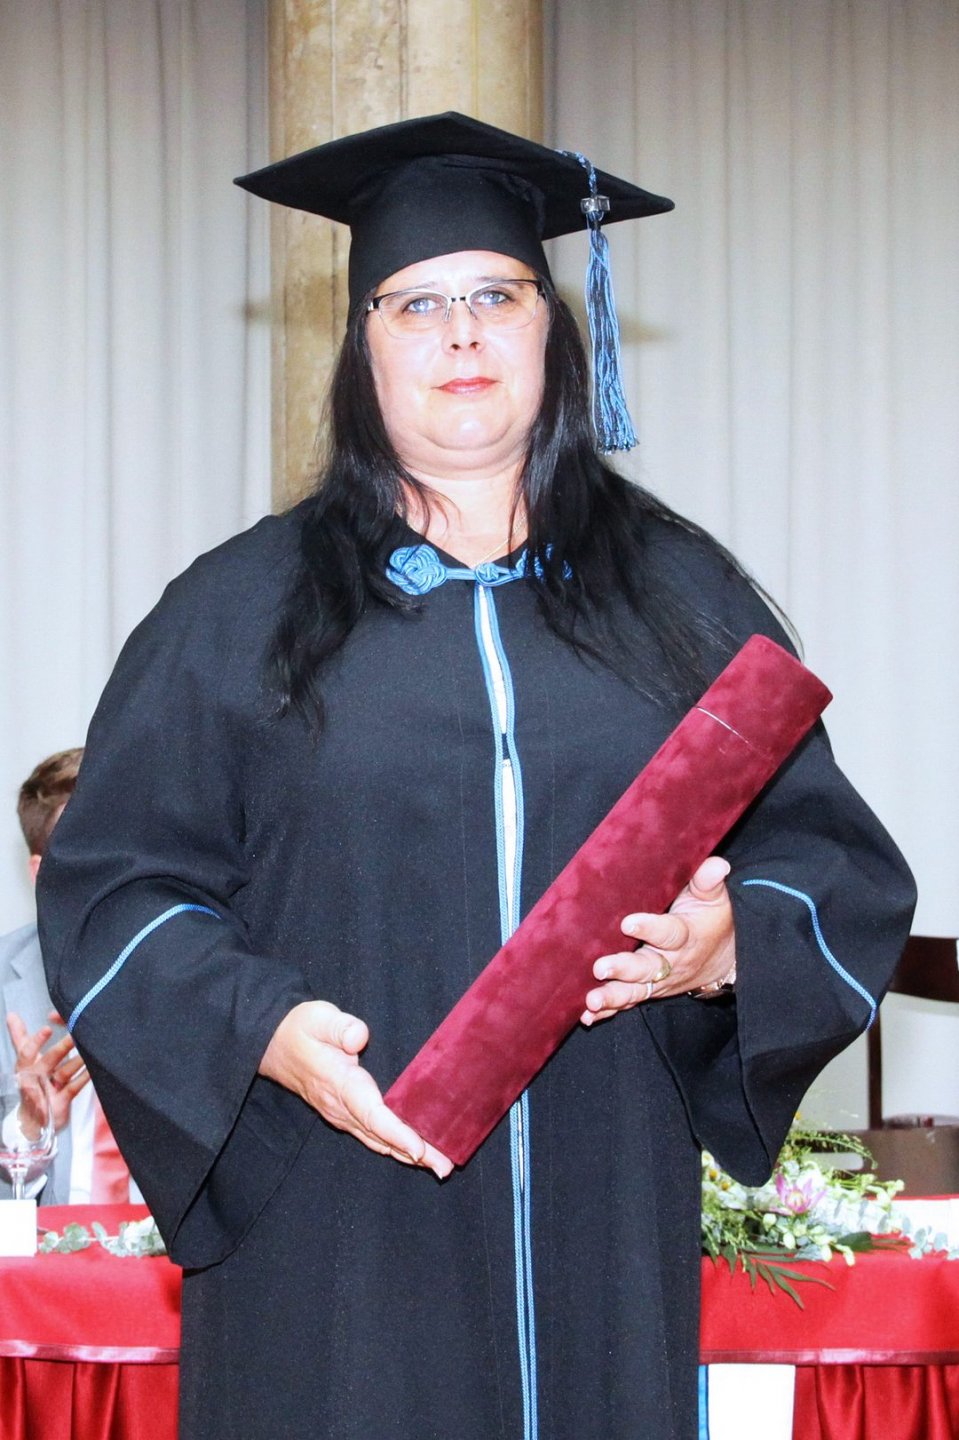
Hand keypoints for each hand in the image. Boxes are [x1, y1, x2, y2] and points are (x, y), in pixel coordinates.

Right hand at [5, 1011, 89, 1131]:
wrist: (32, 1121)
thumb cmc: (31, 1082)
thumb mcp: (25, 1060)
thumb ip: (20, 1037)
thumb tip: (11, 1015)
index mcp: (25, 1066)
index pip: (27, 1052)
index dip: (36, 1040)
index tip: (47, 1028)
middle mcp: (34, 1078)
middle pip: (49, 1060)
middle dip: (62, 1047)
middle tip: (75, 1035)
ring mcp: (47, 1091)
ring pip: (64, 1072)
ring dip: (77, 1061)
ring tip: (89, 1050)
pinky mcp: (60, 1103)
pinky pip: (73, 1088)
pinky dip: (84, 1078)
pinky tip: (93, 1069)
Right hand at [259, 1000, 452, 1178]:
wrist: (273, 1044)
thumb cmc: (300, 1028)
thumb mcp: (319, 1017)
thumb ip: (341, 1026)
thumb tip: (359, 1039)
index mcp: (339, 1083)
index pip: (372, 1114)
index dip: (396, 1132)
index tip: (419, 1148)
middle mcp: (340, 1106)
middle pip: (381, 1136)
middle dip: (414, 1153)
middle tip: (445, 1168)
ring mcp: (340, 1114)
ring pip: (378, 1140)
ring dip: (408, 1155)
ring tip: (438, 1167)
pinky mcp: (343, 1114)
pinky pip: (372, 1136)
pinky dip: (394, 1147)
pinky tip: (412, 1155)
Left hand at [581, 855, 735, 1024]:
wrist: (725, 958)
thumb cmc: (712, 919)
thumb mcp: (714, 899)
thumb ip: (708, 881)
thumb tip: (716, 863)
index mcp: (686, 935)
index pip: (669, 933)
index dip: (650, 928)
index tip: (628, 922)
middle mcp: (671, 961)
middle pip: (647, 968)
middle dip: (623, 969)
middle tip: (600, 967)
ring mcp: (658, 980)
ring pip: (635, 991)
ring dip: (613, 996)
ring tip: (592, 1000)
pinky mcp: (649, 990)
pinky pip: (629, 1002)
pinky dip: (610, 1011)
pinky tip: (588, 1016)